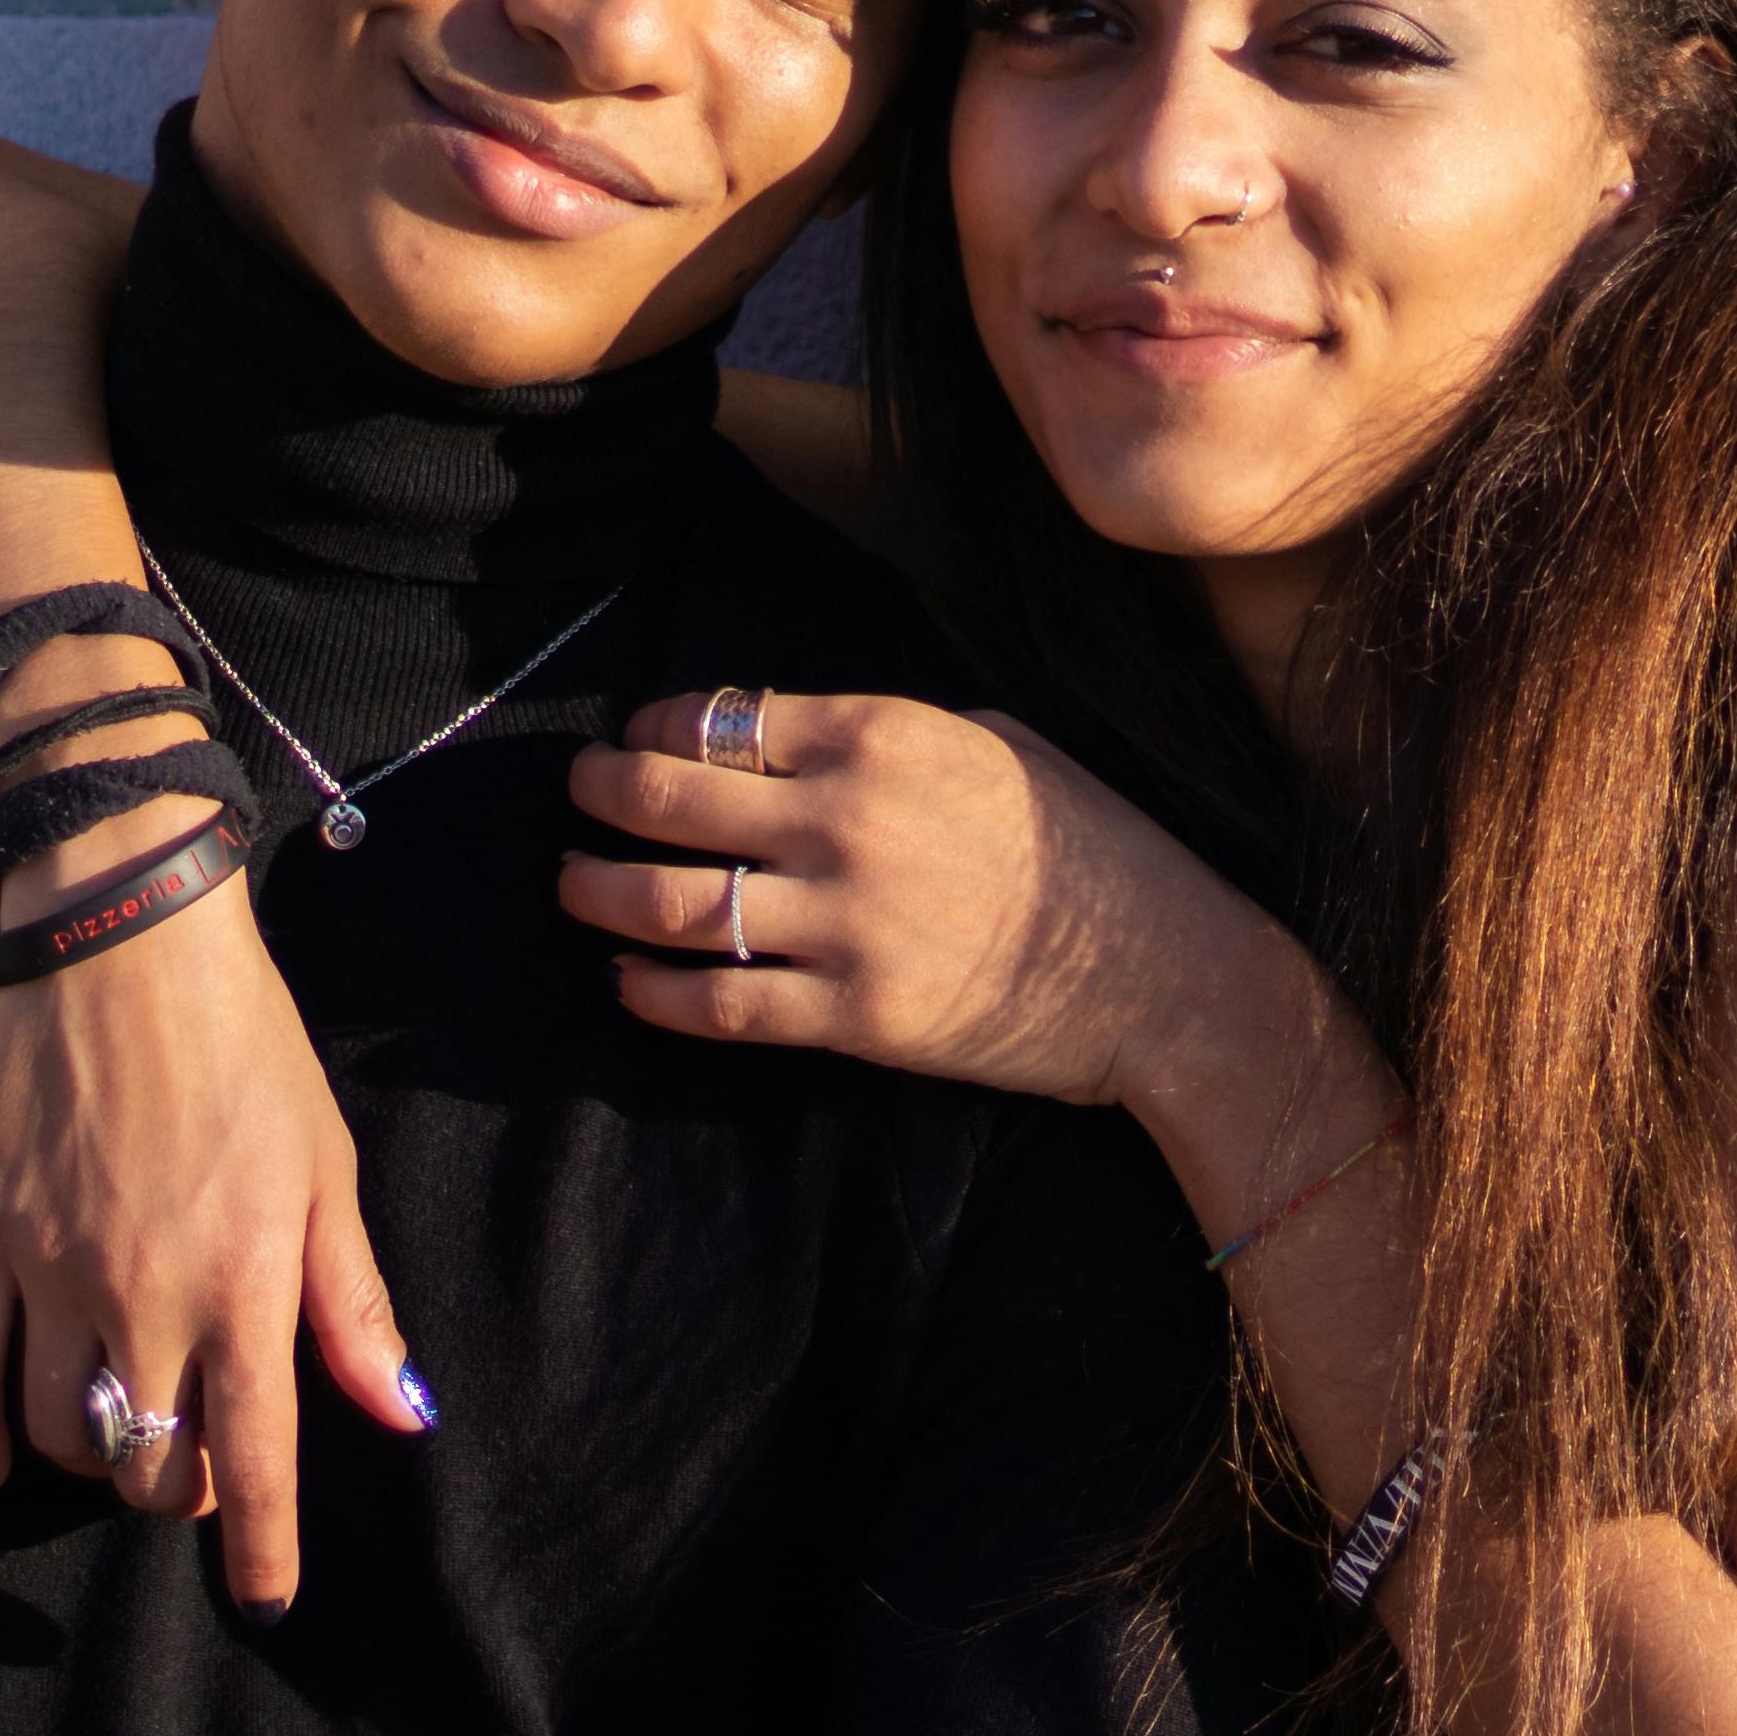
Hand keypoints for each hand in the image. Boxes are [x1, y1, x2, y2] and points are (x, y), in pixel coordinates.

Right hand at [0, 858, 424, 1621]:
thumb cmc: (245, 1049)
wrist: (122, 940)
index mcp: (246, 1281)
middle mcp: (146, 1294)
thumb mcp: (324, 1168)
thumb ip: (352, 1303)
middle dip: (178, 1488)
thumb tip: (400, 1412)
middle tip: (196, 1458)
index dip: (260, 1547)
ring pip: (58, 1434)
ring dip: (92, 1456)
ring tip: (116, 1422)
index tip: (266, 1601)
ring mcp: (51, 1270)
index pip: (258, 1457)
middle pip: (149, 1464)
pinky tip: (0, 1457)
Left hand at [563, 693, 1257, 1109]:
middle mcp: (847, 822)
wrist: (1162, 973)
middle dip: (603, 792)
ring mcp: (845, 925)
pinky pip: (718, 1003)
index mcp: (882, 737)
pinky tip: (627, 979)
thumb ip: (882, 737)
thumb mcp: (993, 743)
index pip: (721, 719)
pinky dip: (652, 991)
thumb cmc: (1090, 847)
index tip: (637, 737)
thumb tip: (784, 738)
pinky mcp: (853, 1016)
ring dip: (601, 892)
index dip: (655, 727)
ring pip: (672, 905)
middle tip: (579, 795)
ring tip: (574, 885)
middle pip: (670, 800)